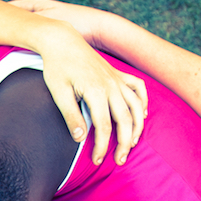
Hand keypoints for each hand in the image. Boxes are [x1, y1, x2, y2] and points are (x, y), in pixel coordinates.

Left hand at [10, 0, 147, 165]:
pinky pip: (138, 88)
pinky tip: (142, 114)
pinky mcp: (118, 74)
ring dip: (137, 127)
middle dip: (124, 143)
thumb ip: (70, 116)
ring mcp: (117, 79)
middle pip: (125, 120)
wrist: (62, 40)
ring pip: (136, 106)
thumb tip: (80, 139)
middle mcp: (111, 85)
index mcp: (96, 91)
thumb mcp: (58, 93)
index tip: (98, 161)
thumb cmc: (56, 67)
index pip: (104, 127)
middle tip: (119, 160)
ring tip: (132, 144)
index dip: (102, 147)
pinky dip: (143, 102)